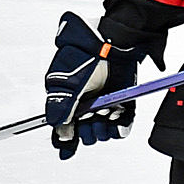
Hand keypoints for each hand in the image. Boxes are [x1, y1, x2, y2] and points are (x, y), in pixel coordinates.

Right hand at [45, 11, 140, 160]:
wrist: (111, 43)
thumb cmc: (84, 58)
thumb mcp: (66, 83)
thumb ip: (61, 108)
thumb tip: (60, 133)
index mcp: (68, 104)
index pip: (64, 130)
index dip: (65, 140)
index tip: (69, 141)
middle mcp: (85, 109)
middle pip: (84, 136)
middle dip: (87, 133)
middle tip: (90, 122)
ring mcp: (104, 108)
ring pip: (102, 134)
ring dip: (103, 130)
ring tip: (104, 114)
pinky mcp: (123, 106)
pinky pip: (121, 128)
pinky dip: (119, 128)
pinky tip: (116, 119)